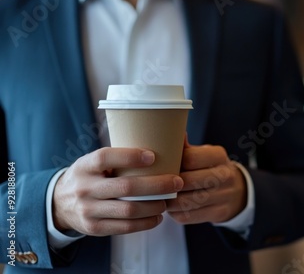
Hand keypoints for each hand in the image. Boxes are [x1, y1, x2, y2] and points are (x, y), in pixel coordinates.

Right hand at [53, 147, 183, 235]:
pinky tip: (158, 216)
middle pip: (126, 187)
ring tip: (168, 200)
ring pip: (128, 209)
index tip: (153, 156)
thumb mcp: (93, 163)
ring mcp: (88, 210)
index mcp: (85, 166)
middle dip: (156, 185)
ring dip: (154, 206)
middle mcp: (84, 187)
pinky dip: (145, 223)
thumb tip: (161, 144)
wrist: (59, 203)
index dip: (130, 156)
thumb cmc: (89, 176)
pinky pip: (125, 227)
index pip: (106, 157)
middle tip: (177, 182)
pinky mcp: (94, 228)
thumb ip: (118, 158)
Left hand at [166, 139, 246, 223]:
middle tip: (155, 183)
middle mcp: (224, 175)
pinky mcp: (218, 213)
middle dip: (168, 183)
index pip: (190, 158)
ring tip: (161, 196)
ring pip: (186, 201)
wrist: (237, 191)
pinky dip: (175, 213)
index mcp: (219, 156)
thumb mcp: (205, 154)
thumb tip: (172, 134)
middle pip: (187, 181)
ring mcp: (223, 195)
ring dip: (169, 200)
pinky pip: (188, 216)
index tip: (162, 166)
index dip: (173, 163)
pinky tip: (171, 207)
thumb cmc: (211, 169)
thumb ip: (187, 148)